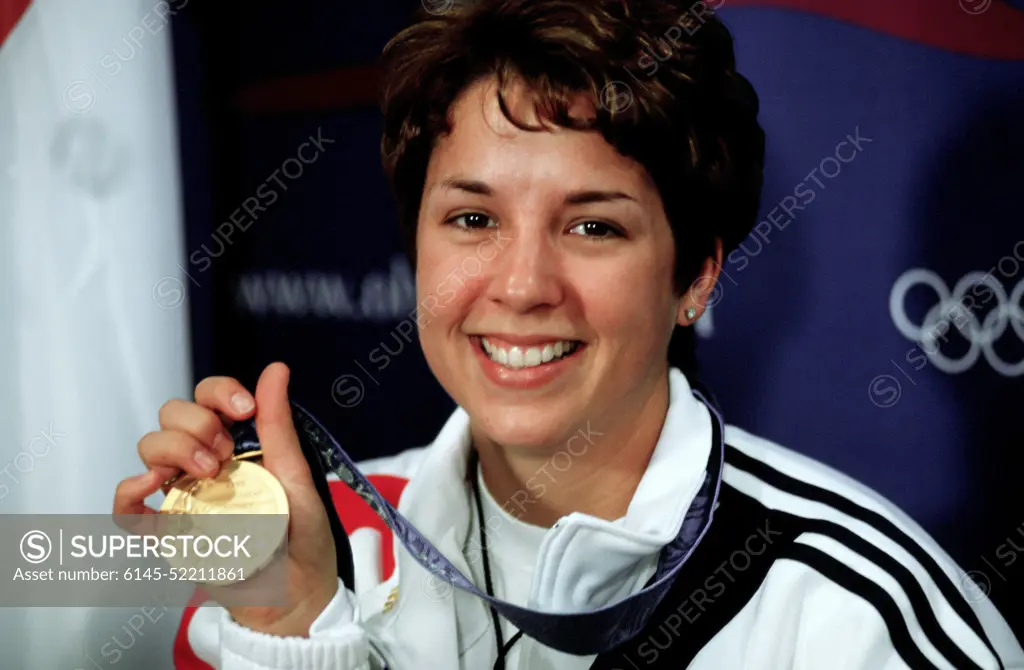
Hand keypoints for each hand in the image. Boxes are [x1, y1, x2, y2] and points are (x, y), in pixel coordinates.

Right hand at [113, 362, 337, 636]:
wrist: (296, 592)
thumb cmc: (301, 536)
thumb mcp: (296, 474)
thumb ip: (278, 424)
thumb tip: (276, 369)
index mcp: (237, 441)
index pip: (208, 396)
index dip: (219, 392)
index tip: (244, 409)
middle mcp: (205, 461)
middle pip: (173, 415)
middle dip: (196, 422)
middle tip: (226, 450)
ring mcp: (184, 493)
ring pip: (150, 449)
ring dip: (173, 449)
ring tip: (209, 473)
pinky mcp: (168, 530)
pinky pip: (128, 505)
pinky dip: (129, 491)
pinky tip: (153, 487)